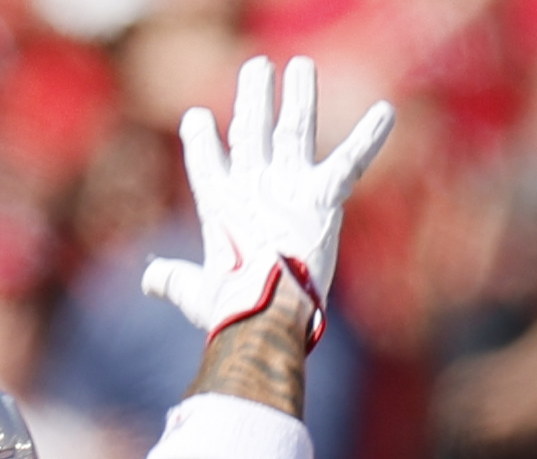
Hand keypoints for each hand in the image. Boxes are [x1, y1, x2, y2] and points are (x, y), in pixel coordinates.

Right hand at [142, 56, 396, 339]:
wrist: (264, 312)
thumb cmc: (230, 308)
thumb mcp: (195, 292)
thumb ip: (172, 279)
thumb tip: (149, 280)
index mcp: (218, 204)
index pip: (205, 160)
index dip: (200, 139)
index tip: (197, 119)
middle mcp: (251, 185)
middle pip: (250, 129)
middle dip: (253, 98)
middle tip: (256, 68)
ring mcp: (286, 186)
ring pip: (293, 129)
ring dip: (298, 96)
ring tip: (301, 68)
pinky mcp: (321, 197)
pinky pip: (349, 161)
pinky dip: (369, 137)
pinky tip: (386, 112)